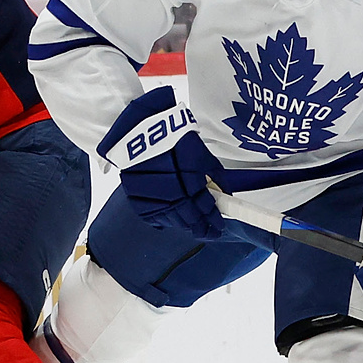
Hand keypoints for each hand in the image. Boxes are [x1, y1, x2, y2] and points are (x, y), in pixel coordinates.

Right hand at [100, 86, 224, 238]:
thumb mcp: (202, 155)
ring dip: (184, 225)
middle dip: (201, 228)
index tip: (219, 227)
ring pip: (173, 222)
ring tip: (191, 224)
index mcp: (192, 183)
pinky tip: (170, 217)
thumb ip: (215, 178)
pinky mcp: (138, 199)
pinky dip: (164, 220)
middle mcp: (173, 194)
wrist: (142, 130)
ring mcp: (154, 198)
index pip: (207, 211)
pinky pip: (154, 217)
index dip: (214, 222)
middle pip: (190, 221)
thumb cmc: (175, 138)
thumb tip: (225, 195)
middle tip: (209, 232)